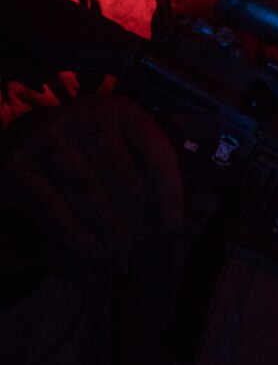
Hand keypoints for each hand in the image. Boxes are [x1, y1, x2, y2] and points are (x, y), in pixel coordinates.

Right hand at [0, 94, 182, 276]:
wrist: (22, 139)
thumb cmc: (87, 149)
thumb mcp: (121, 146)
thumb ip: (150, 173)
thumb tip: (172, 222)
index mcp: (118, 109)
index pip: (154, 150)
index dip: (167, 191)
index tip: (170, 226)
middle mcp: (84, 115)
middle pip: (123, 177)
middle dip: (136, 219)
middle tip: (140, 246)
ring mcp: (48, 137)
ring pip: (90, 194)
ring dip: (109, 231)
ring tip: (121, 254)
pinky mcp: (19, 164)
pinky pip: (56, 208)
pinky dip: (79, 237)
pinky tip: (93, 256)